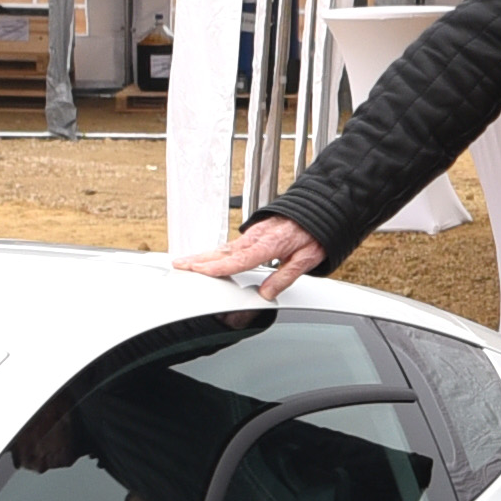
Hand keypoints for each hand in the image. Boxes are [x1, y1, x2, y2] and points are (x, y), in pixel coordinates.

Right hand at [179, 214, 326, 288]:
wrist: (321, 207)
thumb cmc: (315, 232)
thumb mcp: (307, 259)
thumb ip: (285, 277)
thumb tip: (267, 294)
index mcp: (268, 245)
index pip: (237, 260)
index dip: (217, 267)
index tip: (198, 270)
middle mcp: (256, 238)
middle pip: (223, 252)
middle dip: (198, 259)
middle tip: (179, 265)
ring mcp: (253, 233)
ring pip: (224, 247)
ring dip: (203, 255)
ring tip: (185, 262)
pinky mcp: (254, 232)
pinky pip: (230, 244)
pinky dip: (216, 251)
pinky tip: (208, 256)